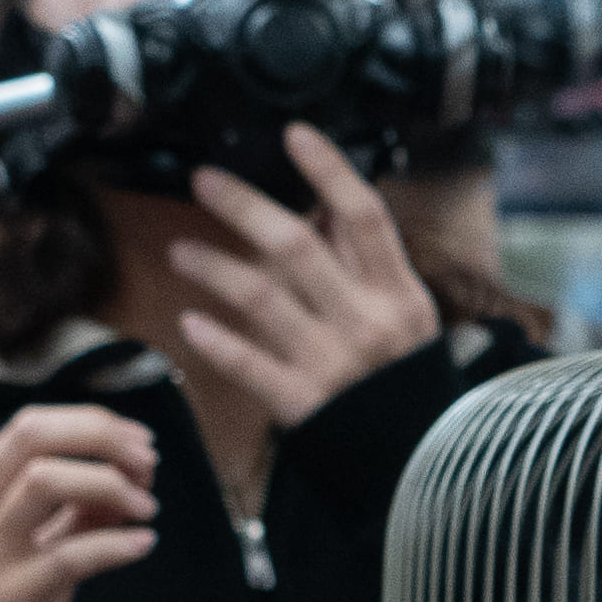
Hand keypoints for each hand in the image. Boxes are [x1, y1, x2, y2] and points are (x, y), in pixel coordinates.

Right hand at [0, 401, 160, 601]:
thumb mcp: (19, 536)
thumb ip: (72, 502)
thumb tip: (134, 471)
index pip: (29, 425)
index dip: (92, 424)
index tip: (137, 442)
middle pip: (34, 437)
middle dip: (102, 439)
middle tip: (147, 464)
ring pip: (46, 481)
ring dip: (110, 485)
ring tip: (146, 508)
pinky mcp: (10, 597)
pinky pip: (72, 556)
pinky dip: (117, 544)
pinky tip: (142, 544)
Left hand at [165, 130, 445, 429]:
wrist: (422, 466)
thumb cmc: (409, 382)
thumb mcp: (408, 316)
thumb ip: (367, 264)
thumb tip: (325, 206)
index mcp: (398, 293)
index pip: (364, 216)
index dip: (329, 171)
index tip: (293, 135)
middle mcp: (365, 321)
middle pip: (297, 247)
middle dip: (244, 207)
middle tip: (204, 180)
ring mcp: (331, 362)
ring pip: (261, 300)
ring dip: (214, 268)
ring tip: (179, 252)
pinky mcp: (303, 404)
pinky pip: (250, 366)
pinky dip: (217, 343)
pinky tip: (188, 322)